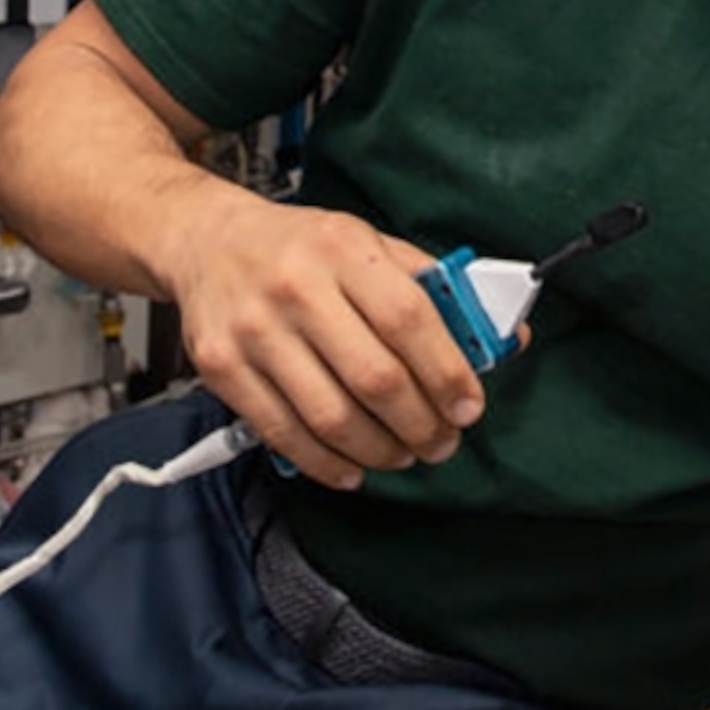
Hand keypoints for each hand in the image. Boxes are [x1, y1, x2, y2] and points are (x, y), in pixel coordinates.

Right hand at [153, 184, 484, 487]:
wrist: (207, 241)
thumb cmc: (302, 248)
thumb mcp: (369, 244)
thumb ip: (431, 288)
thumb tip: (501, 338)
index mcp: (343, 249)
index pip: (409, 318)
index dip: (447, 372)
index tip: (469, 406)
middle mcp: (296, 287)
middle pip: (375, 378)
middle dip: (421, 424)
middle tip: (442, 441)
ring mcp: (254, 331)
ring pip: (331, 416)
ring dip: (380, 450)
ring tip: (403, 454)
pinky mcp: (222, 369)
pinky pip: (283, 433)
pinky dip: (325, 463)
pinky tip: (352, 467)